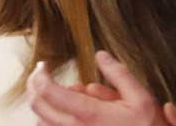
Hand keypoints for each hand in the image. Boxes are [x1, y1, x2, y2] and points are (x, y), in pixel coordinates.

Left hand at [27, 50, 175, 125]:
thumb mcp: (141, 99)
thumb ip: (119, 75)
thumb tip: (101, 55)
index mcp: (89, 114)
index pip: (48, 91)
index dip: (40, 74)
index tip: (43, 65)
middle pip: (38, 106)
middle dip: (34, 85)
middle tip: (41, 74)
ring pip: (42, 122)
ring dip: (45, 106)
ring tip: (63, 97)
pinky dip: (51, 121)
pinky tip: (68, 114)